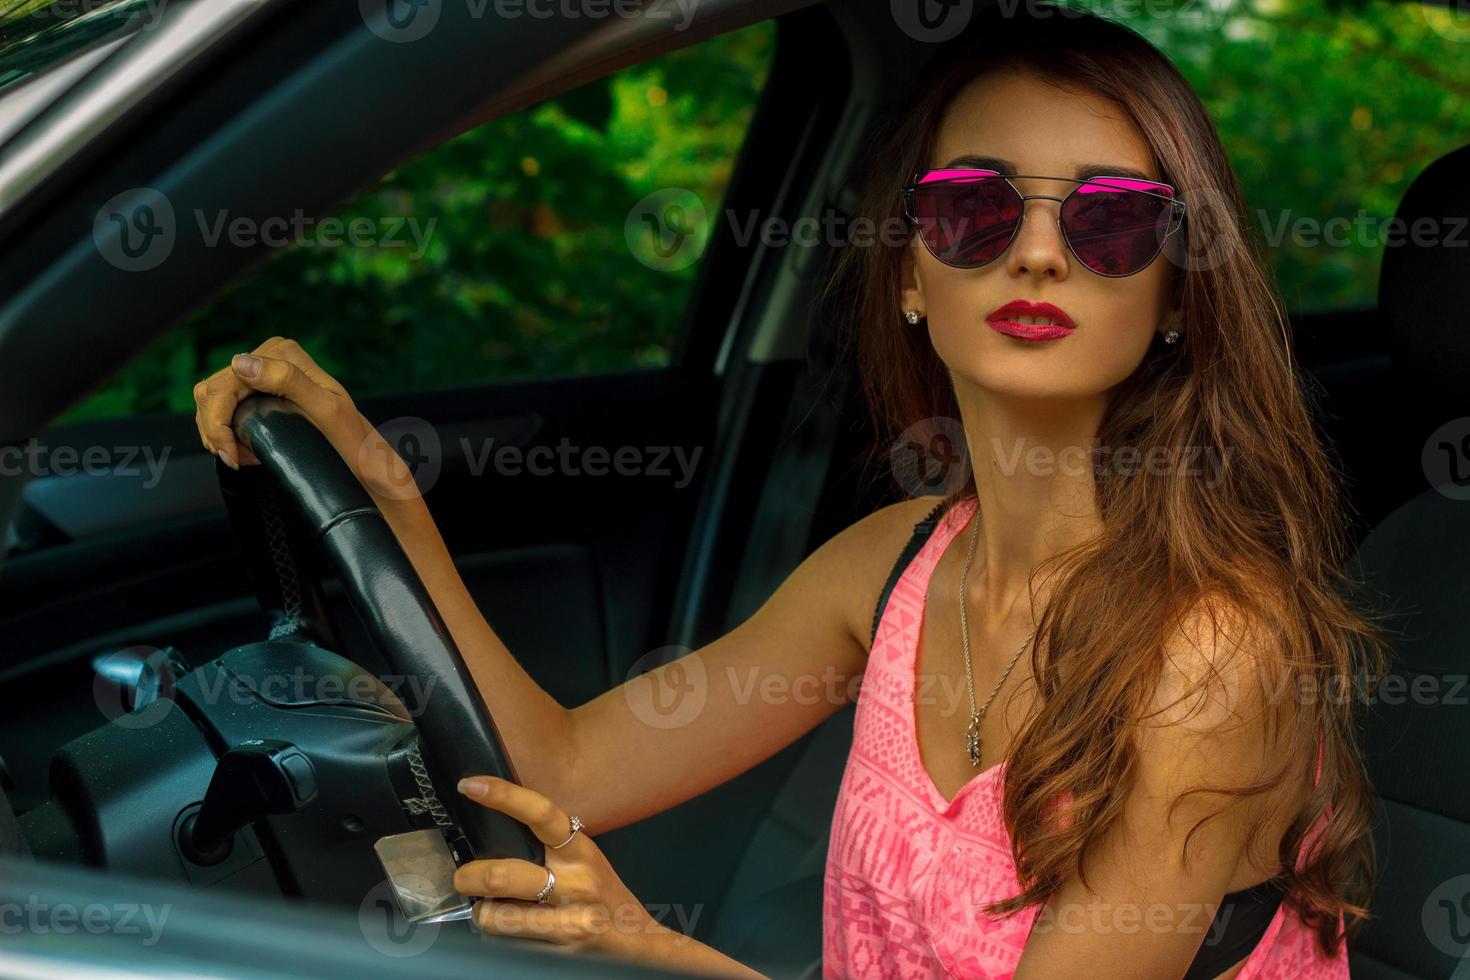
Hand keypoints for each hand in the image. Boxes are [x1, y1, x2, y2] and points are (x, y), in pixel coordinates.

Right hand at [191, 336, 419, 500]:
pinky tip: (244, 450)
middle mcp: (270, 357)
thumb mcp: (325, 409)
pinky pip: (221, 408)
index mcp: (283, 353)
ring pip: (210, 400)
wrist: (361, 458)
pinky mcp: (258, 393)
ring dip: (217, 433)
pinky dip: (224, 433)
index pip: (226, 382)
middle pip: (212, 390)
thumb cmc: (349, 438)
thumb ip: (287, 380)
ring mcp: (262, 373)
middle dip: (215, 430)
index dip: (218, 421)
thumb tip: (242, 363)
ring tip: (241, 456)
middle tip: (234, 460)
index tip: (231, 455)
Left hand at [452, 775, 673, 965]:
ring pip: (499, 914)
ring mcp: (569, 918)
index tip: (471, 786)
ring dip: (481, 911)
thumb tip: (498, 834)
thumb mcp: (586, 862)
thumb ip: (551, 848)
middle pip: (504, 874)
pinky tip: (506, 930)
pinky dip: (496, 934)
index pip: (541, 814)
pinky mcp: (561, 949)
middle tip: (462, 878)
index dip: (504, 796)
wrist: (639, 943)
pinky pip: (508, 940)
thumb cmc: (605, 897)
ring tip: (485, 908)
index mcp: (580, 850)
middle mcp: (577, 881)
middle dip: (470, 877)